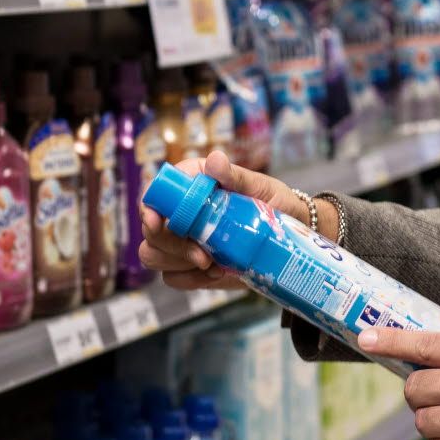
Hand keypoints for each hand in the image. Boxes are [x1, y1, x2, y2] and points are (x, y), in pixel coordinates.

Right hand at [138, 150, 300, 290]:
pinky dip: (191, 280)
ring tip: (212, 264)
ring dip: (178, 263)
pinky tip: (216, 273)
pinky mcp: (191, 267)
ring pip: (153, 256)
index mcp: (192, 184)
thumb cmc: (274, 202)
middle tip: (202, 255)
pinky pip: (173, 278)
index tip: (156, 222)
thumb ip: (235, 176)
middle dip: (170, 245)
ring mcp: (184, 241)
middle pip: (149, 231)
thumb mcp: (259, 187)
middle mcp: (181, 213)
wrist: (291, 237)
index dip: (148, 208)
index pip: (154, 194)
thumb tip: (215, 160)